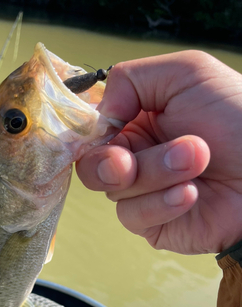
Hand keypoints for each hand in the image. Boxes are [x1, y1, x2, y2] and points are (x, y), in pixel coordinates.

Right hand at [76, 50, 241, 254]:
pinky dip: (162, 202)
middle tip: (132, 161)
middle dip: (112, 163)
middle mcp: (135, 158)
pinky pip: (133, 216)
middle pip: (91, 167)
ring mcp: (143, 193)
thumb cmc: (236, 116)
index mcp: (136, 123)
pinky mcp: (153, 224)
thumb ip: (129, 80)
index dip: (88, 136)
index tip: (104, 132)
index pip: (90, 134)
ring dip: (155, 173)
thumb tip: (99, 118)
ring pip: (115, 191)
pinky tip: (191, 193)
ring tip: (197, 159)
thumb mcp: (185, 74)